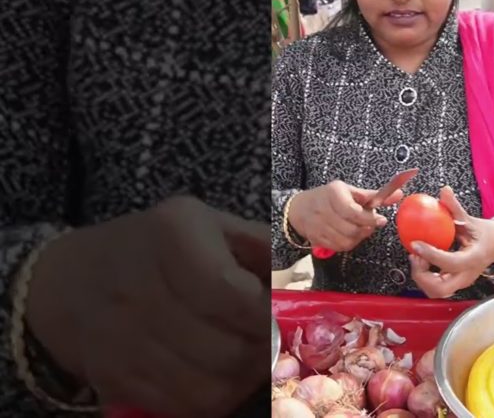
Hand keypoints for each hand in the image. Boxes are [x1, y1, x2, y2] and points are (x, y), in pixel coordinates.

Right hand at [26, 196, 270, 417]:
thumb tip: (297, 284)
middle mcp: (143, 290)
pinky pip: (184, 407)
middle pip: (229, 350)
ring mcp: (125, 341)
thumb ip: (258, 246)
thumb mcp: (207, 224)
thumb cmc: (154, 247)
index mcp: (174, 237)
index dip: (268, 316)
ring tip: (249, 359)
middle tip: (271, 342)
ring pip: (211, 388)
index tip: (280, 316)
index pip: (235, 297)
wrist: (67, 282)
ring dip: (243, 380)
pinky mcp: (117, 379)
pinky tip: (219, 376)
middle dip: (263, 352)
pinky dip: (214, 399)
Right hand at [288, 180, 402, 251]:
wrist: (299, 209)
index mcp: (333, 194)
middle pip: (352, 229)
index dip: (369, 219)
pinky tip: (351, 235)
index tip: (381, 219)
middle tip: (372, 224)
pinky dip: (349, 243)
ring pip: (347, 240)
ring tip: (362, 229)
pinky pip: (339, 247)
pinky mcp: (317, 239)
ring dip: (359, 237)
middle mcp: (324, 210)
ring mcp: (319, 226)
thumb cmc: (329, 197)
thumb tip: (399, 195)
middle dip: (367, 229)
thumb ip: (374, 196)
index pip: (353, 212)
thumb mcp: (350, 191)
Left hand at [409, 186, 493, 297]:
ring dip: (421, 277)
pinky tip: (421, 259)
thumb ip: (455, 207)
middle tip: (415, 256)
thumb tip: (444, 190)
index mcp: (474, 259)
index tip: (416, 244)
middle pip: (440, 289)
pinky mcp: (455, 283)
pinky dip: (424, 276)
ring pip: (436, 292)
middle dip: (421, 276)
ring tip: (417, 257)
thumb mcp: (471, 220)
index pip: (450, 263)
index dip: (431, 255)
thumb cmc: (485, 233)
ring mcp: (461, 282)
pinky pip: (436, 286)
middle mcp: (467, 275)